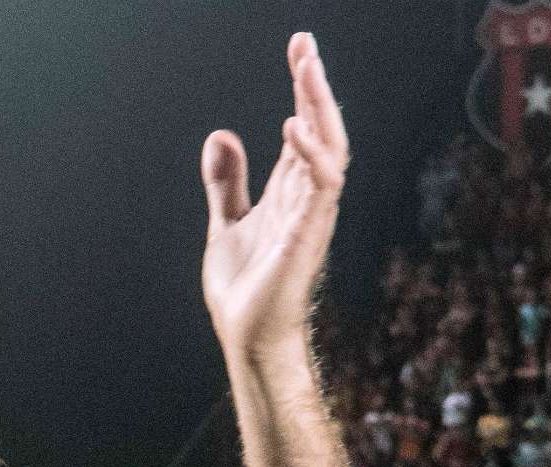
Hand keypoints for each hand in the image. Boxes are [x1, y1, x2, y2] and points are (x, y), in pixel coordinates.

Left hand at [200, 33, 347, 362]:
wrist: (247, 337)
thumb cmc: (245, 290)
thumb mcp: (226, 224)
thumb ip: (227, 183)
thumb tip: (221, 135)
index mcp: (290, 192)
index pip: (304, 128)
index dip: (303, 88)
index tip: (299, 48)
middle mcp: (307, 198)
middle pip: (321, 129)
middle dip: (314, 86)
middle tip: (305, 44)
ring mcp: (310, 216)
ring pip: (328, 149)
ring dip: (319, 107)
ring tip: (305, 68)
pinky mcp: (305, 237)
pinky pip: (320, 188)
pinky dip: (312, 155)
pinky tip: (293, 125)